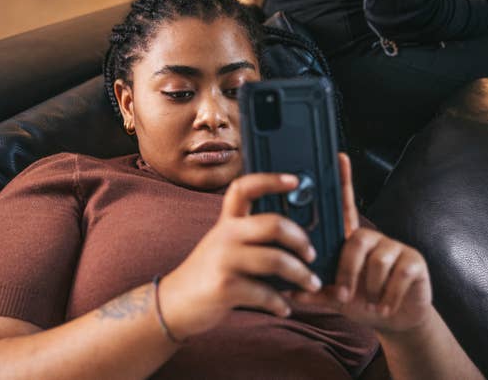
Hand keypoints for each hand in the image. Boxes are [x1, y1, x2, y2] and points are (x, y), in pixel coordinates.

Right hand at [160, 173, 321, 339]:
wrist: (175, 303)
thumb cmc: (209, 273)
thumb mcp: (223, 244)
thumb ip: (249, 236)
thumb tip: (294, 236)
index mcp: (227, 222)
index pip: (245, 188)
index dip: (271, 180)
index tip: (295, 180)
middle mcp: (225, 235)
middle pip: (274, 224)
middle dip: (301, 240)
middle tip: (312, 254)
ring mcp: (224, 260)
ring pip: (276, 260)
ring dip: (301, 275)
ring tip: (311, 284)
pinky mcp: (224, 287)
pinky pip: (265, 292)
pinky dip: (280, 302)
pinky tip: (284, 307)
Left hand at [288, 154, 432, 334]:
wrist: (397, 319)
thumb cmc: (362, 301)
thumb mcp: (334, 298)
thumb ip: (312, 293)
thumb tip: (284, 290)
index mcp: (352, 241)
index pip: (346, 205)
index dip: (344, 180)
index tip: (339, 156)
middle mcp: (373, 238)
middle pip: (356, 241)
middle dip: (347, 273)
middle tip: (345, 294)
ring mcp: (395, 247)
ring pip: (376, 261)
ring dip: (370, 288)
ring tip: (370, 301)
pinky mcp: (414, 260)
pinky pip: (397, 275)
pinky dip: (388, 296)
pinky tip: (385, 304)